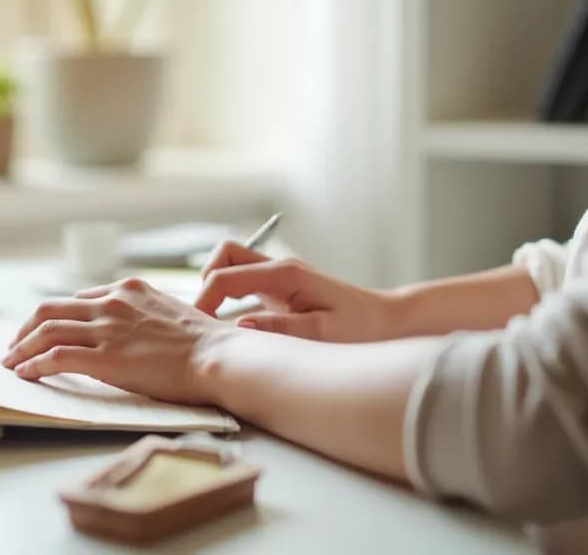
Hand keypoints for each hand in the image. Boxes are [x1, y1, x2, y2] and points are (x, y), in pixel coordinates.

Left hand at [0, 278, 234, 404]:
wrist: (219, 356)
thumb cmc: (206, 343)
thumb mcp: (170, 313)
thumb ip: (144, 316)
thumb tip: (134, 333)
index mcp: (129, 289)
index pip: (78, 298)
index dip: (56, 317)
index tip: (44, 331)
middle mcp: (112, 302)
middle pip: (51, 308)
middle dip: (25, 328)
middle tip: (14, 345)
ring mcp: (107, 328)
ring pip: (46, 330)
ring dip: (21, 347)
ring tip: (10, 362)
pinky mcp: (105, 357)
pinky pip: (56, 356)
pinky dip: (34, 364)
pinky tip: (25, 373)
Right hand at [195, 241, 399, 341]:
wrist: (387, 320)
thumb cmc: (361, 328)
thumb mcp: (322, 333)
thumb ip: (280, 328)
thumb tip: (240, 325)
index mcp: (284, 275)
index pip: (224, 276)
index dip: (204, 301)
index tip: (200, 330)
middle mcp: (279, 268)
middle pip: (224, 254)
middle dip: (205, 282)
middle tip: (206, 319)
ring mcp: (279, 276)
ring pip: (231, 264)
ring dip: (216, 286)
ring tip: (216, 322)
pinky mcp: (281, 288)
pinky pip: (243, 280)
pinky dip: (228, 294)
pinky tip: (232, 323)